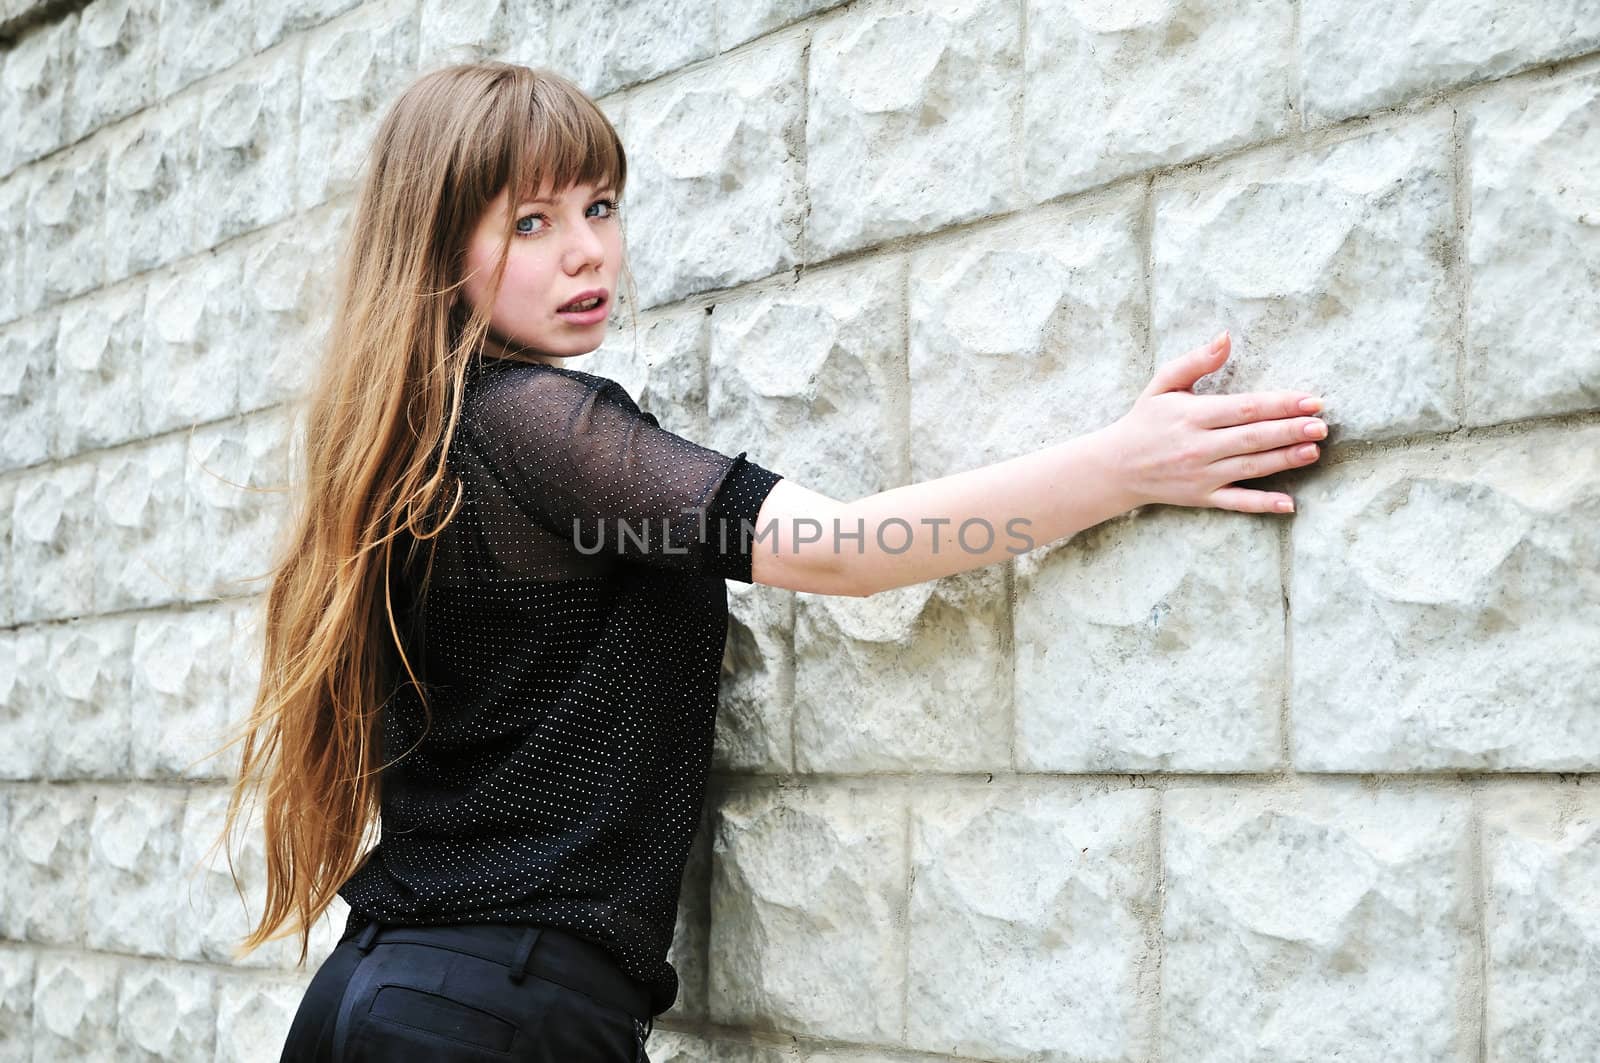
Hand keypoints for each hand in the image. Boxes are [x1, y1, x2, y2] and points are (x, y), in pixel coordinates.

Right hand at [1099, 331, 1326, 513]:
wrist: (1116, 466)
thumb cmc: (1145, 420)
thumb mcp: (1163, 384)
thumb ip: (1196, 361)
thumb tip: (1226, 337)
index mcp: (1192, 415)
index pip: (1244, 408)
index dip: (1280, 404)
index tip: (1311, 400)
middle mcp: (1198, 446)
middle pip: (1252, 437)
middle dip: (1290, 431)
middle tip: (1322, 426)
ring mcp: (1201, 475)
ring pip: (1250, 468)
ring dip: (1284, 460)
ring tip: (1314, 451)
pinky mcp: (1202, 497)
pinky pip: (1236, 502)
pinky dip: (1261, 504)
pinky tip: (1288, 504)